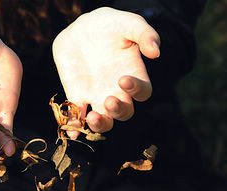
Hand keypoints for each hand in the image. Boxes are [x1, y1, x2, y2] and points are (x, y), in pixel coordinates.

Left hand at [52, 7, 159, 137]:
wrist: (81, 28)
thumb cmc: (111, 25)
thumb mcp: (129, 23)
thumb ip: (145, 34)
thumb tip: (155, 52)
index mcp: (134, 75)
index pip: (142, 92)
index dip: (136, 90)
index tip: (123, 79)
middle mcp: (118, 91)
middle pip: (124, 113)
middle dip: (118, 111)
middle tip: (109, 100)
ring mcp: (97, 97)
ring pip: (104, 121)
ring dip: (100, 124)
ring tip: (92, 117)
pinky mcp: (78, 97)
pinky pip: (78, 117)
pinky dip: (74, 126)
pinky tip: (71, 130)